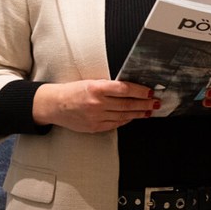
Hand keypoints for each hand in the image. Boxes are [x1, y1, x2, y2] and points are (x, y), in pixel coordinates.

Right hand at [33, 79, 158, 132]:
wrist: (54, 105)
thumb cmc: (73, 91)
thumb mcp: (90, 82)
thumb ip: (108, 86)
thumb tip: (130, 88)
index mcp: (96, 88)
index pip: (125, 89)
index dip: (140, 91)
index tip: (150, 92)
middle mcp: (97, 103)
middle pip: (127, 104)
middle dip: (145, 103)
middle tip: (156, 102)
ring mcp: (96, 117)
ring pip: (124, 115)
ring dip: (139, 113)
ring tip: (149, 110)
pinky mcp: (95, 127)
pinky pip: (115, 124)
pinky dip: (126, 120)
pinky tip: (133, 117)